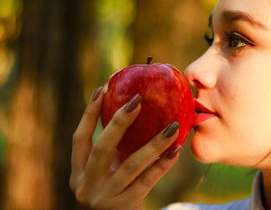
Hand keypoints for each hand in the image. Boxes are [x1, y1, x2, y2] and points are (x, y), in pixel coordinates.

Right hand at [70, 87, 180, 209]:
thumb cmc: (114, 192)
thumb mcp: (104, 174)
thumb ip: (112, 151)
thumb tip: (132, 110)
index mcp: (78, 172)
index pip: (80, 138)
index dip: (90, 113)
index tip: (103, 88)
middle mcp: (86, 185)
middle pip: (102, 147)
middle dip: (120, 121)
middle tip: (138, 100)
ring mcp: (104, 198)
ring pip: (131, 164)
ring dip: (154, 143)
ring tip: (173, 126)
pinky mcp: (124, 207)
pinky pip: (148, 180)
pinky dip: (162, 164)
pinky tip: (176, 150)